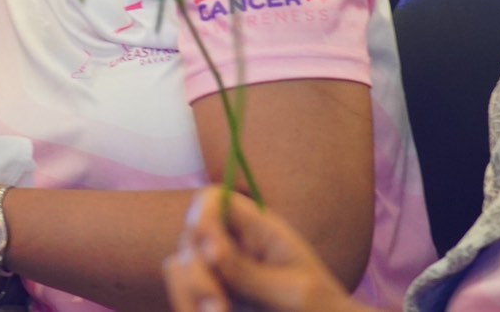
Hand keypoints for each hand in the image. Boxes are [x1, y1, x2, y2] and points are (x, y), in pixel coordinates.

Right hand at [162, 190, 361, 311]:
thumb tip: (209, 251)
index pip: (213, 199)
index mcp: (257, 228)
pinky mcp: (211, 294)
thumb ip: (249, 273)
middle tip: (219, 306)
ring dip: (191, 292)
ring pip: (179, 266)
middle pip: (190, 236)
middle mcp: (231, 242)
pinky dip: (187, 305)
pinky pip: (181, 293)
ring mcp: (218, 269)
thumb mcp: (293, 292)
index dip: (203, 216)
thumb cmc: (320, 310)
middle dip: (198, 270)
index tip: (212, 251)